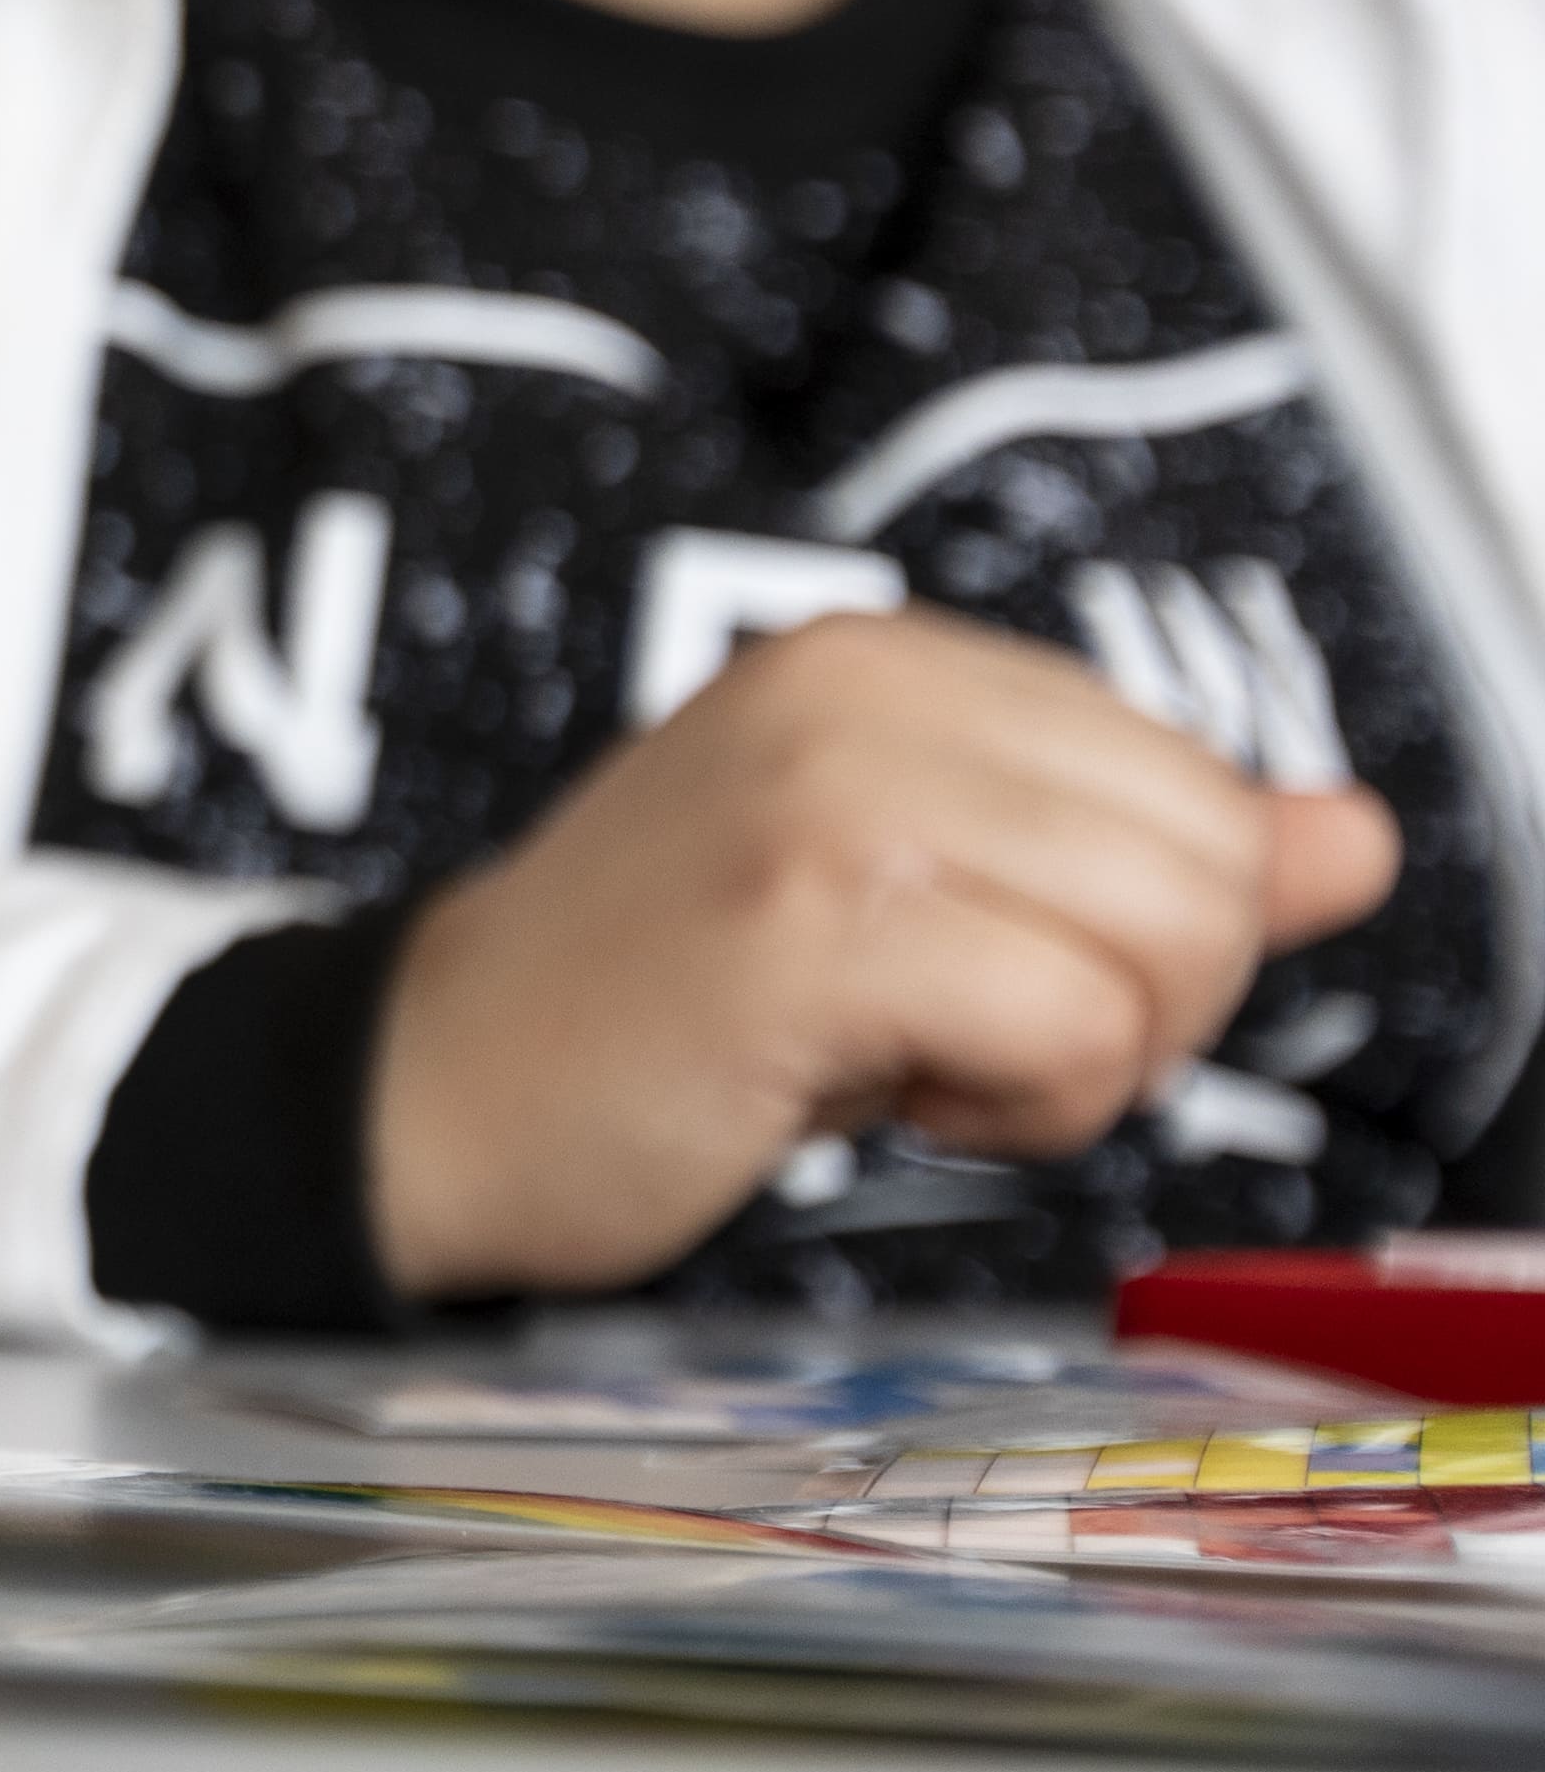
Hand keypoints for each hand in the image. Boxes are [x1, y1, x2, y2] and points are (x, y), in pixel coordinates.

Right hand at [370, 606, 1395, 1299]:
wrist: (421, 1088)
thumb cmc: (657, 999)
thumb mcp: (912, 890)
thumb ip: (1132, 855)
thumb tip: (1350, 837)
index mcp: (881, 661)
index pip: (1194, 780)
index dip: (1130, 924)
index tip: (966, 964)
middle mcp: (857, 695)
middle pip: (1210, 856)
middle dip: (1138, 996)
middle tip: (954, 1031)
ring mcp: (828, 801)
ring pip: (1169, 940)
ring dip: (1083, 1060)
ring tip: (908, 1055)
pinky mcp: (808, 930)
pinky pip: (1078, 1032)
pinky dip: (1022, 1110)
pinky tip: (881, 1095)